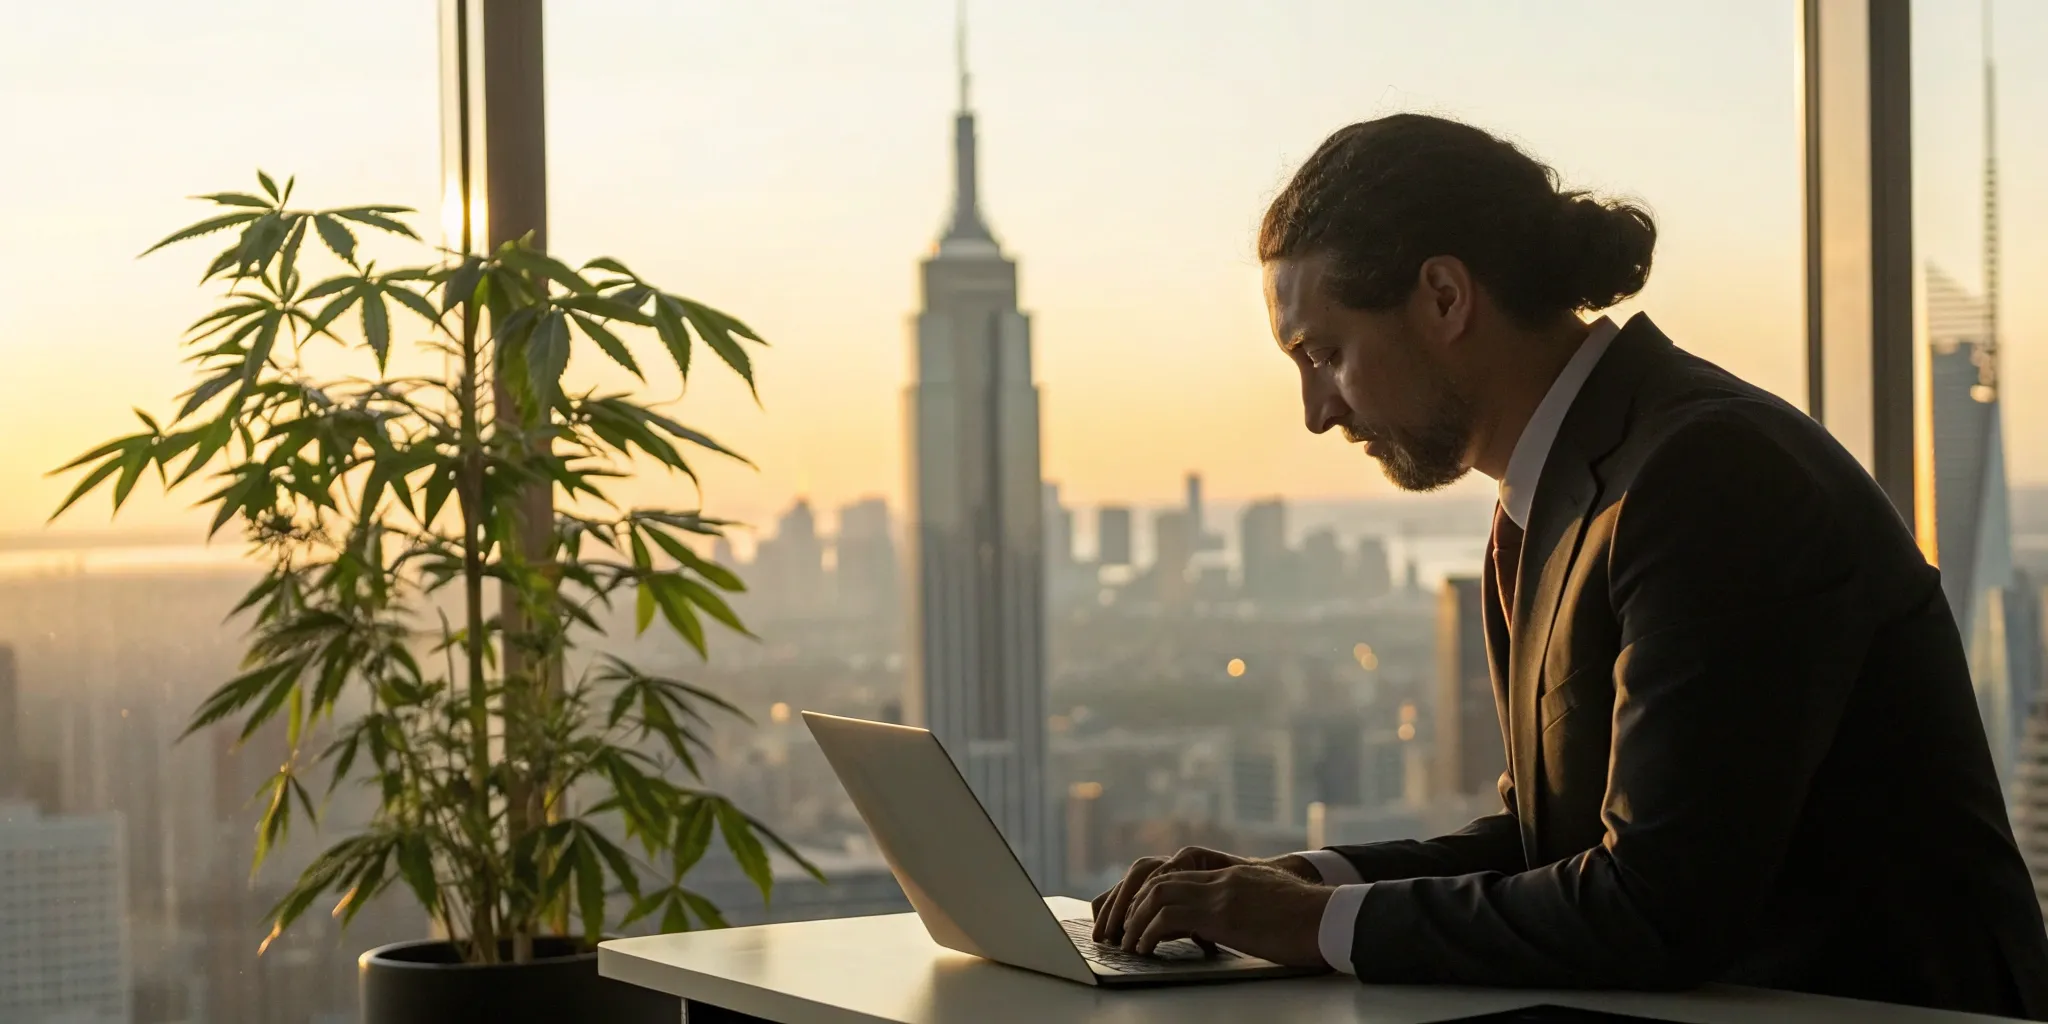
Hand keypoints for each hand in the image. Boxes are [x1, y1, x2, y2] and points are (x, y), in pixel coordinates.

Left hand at [1090, 846, 1320, 945]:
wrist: (1334, 918)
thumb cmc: (1313, 920)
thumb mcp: (1273, 905)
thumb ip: (1248, 905)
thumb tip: (1237, 925)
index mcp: (1234, 875)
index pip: (1178, 875)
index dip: (1151, 896)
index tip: (1138, 917)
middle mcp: (1222, 879)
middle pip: (1160, 881)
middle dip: (1134, 906)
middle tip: (1122, 930)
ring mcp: (1222, 893)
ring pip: (1158, 896)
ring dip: (1136, 920)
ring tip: (1128, 944)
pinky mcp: (1223, 914)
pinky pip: (1170, 917)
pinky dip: (1149, 933)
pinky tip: (1145, 950)